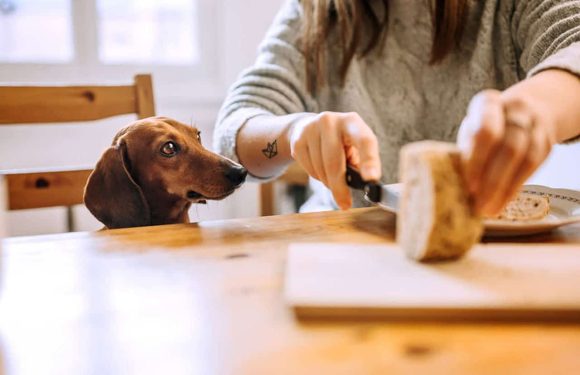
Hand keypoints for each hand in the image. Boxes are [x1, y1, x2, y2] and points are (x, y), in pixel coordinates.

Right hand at [288, 112, 381, 208]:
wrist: (308, 127)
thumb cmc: (339, 142)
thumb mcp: (354, 146)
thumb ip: (359, 162)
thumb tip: (363, 183)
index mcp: (352, 122)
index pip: (365, 141)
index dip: (369, 160)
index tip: (371, 179)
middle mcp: (331, 121)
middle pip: (335, 162)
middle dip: (340, 187)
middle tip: (345, 204)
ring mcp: (311, 129)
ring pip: (321, 169)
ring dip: (328, 182)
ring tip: (333, 178)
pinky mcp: (297, 141)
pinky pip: (309, 170)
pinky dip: (317, 177)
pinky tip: (320, 168)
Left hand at [457, 90, 555, 215]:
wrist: (527, 111)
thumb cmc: (487, 127)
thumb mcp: (471, 130)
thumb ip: (463, 152)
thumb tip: (448, 185)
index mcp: (487, 103)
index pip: (485, 131)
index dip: (477, 160)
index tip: (468, 186)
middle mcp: (515, 109)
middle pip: (508, 146)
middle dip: (491, 179)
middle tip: (477, 204)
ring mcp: (535, 125)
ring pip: (524, 158)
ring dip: (504, 188)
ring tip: (488, 209)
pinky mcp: (546, 142)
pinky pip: (533, 167)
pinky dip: (515, 187)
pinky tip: (502, 201)